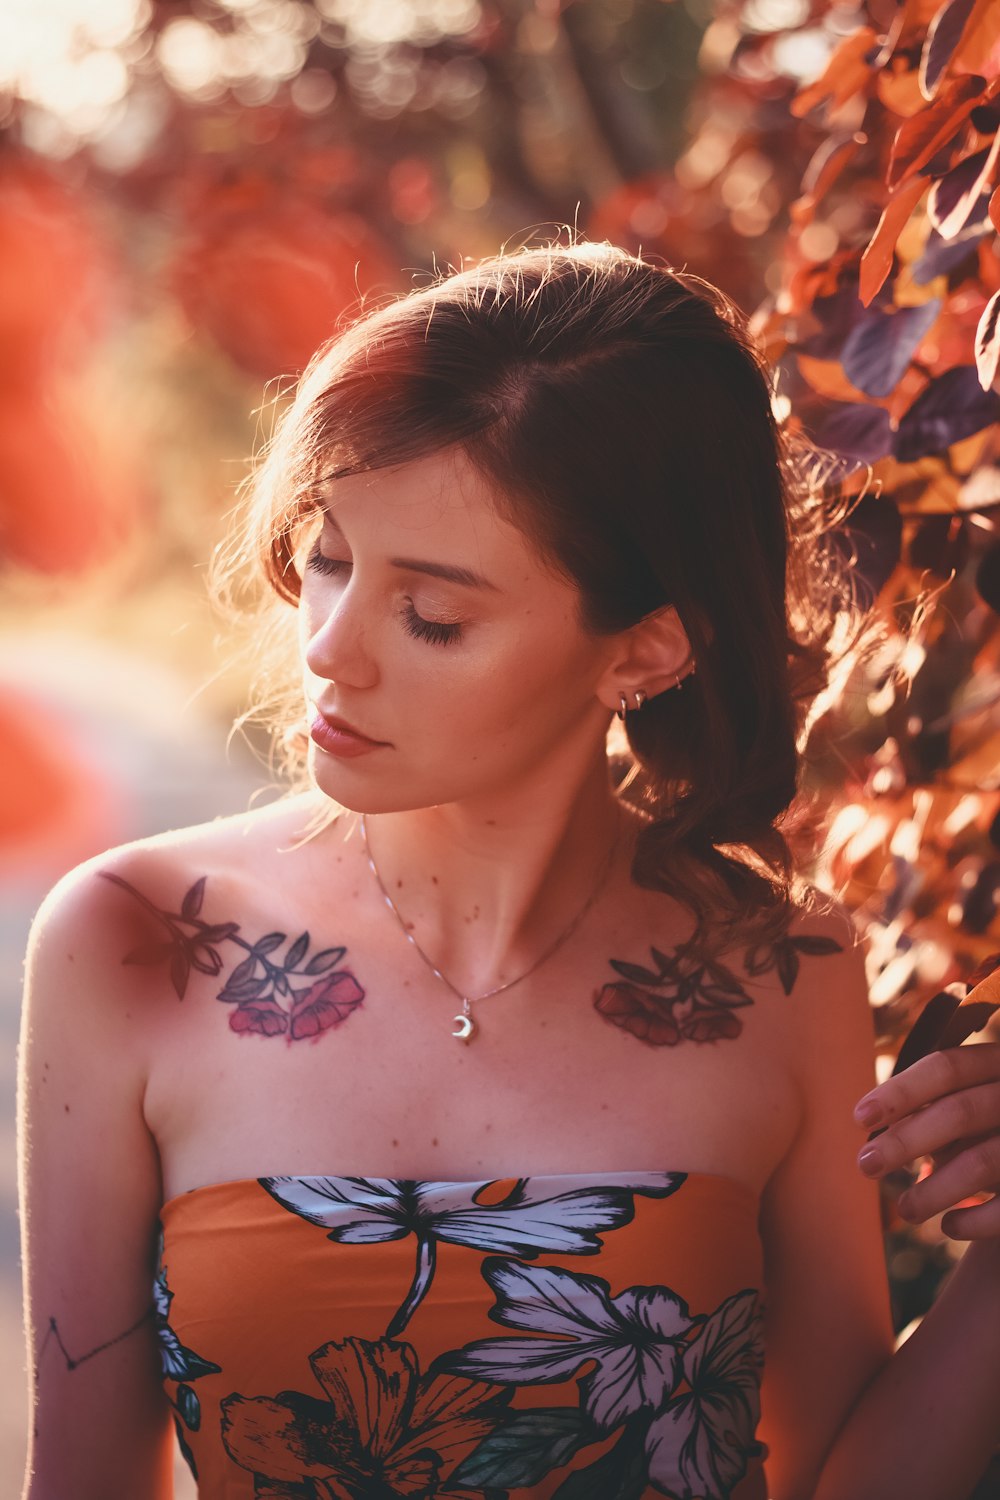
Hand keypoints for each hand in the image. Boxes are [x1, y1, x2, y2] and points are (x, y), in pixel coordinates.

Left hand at [854, 1043, 999, 1238]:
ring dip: (934, 1190)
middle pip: (959, 1112)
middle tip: (865, 1165)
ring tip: (905, 1209)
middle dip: (905, 1141)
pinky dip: (976, 1220)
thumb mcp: (970, 1106)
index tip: (859, 1118)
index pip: (947, 1068)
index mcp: (998, 1064)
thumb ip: (934, 1110)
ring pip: (980, 1162)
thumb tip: (876, 1130)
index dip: (900, 1092)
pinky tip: (950, 1226)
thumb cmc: (991, 1127)